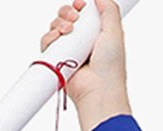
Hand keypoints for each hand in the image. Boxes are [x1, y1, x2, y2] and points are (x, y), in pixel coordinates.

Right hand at [39, 0, 131, 130]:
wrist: (99, 91)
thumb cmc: (110, 68)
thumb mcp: (115, 33)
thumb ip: (109, 11)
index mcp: (96, 35)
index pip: (82, 13)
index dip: (79, 6)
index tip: (80, 5)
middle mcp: (82, 42)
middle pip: (66, 17)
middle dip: (67, 12)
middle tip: (73, 18)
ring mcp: (69, 51)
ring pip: (55, 27)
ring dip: (58, 24)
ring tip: (68, 31)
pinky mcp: (57, 61)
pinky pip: (47, 43)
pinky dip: (49, 38)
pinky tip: (57, 39)